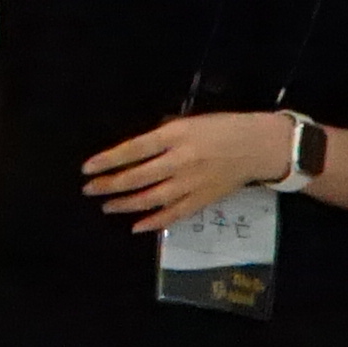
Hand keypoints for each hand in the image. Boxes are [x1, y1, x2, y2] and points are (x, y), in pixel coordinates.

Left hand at [83, 110, 298, 235]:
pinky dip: (154, 221)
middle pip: (137, 176)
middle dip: (110, 185)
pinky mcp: (203, 200)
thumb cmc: (223, 128)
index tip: (87, 168)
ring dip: (125, 204)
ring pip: (152, 198)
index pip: (133, 149)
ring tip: (106, 206)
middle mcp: (181, 160)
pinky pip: (174, 214)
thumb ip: (162, 134)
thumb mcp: (190, 121)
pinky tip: (136, 225)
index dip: (108, 160)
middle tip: (89, 190)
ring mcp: (192, 183)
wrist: (260, 146)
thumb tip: (136, 149)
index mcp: (176, 136)